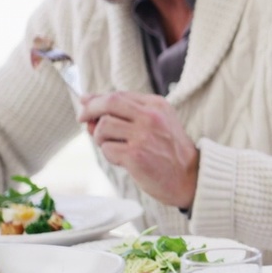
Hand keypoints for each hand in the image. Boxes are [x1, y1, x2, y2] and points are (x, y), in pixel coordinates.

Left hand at [78, 92, 198, 208]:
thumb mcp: (156, 124)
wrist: (189, 177)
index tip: (87, 104)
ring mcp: (143, 135)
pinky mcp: (136, 155)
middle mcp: (151, 117)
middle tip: (82, 118)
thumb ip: (127, 113)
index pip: (119, 95)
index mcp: (157, 105)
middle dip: (89, 110)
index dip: (97, 99)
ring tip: (115, 147)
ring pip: (103, 127)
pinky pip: (107, 149)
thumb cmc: (169, 151)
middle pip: (109, 103)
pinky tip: (124, 160)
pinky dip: (110, 155)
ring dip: (101, 138)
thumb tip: (88, 104)